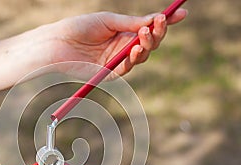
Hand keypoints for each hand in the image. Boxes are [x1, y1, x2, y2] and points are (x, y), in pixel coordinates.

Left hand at [49, 9, 186, 76]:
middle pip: (149, 43)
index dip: (165, 23)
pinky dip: (133, 58)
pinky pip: (126, 67)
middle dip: (158, 33)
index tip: (181, 14)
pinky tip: (135, 48)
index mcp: (123, 32)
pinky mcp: (109, 74)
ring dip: (147, 44)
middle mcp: (123, 47)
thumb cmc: (80, 28)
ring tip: (146, 33)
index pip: (148, 28)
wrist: (58, 43)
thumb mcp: (109, 21)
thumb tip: (156, 18)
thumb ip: (131, 23)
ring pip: (141, 56)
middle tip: (160, 23)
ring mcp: (117, 61)